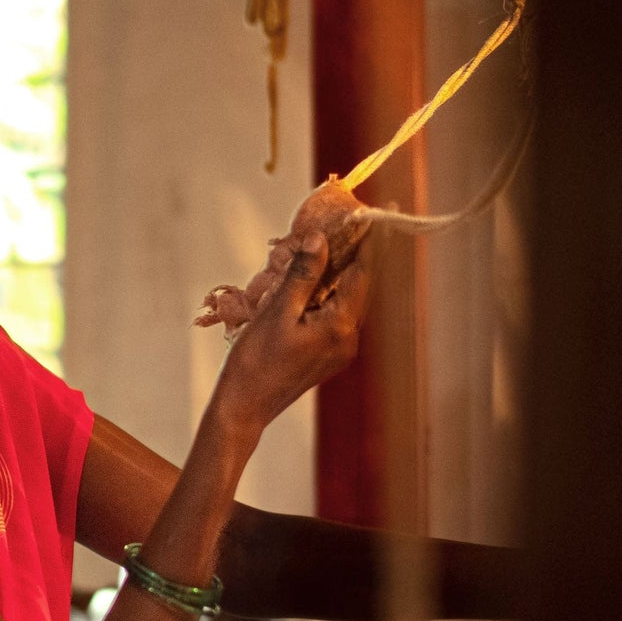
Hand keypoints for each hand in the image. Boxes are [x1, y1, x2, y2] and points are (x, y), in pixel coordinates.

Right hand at [210, 230, 374, 437]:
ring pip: (348, 299)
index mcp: (340, 326)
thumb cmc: (254, 362)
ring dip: (342, 271)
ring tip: (336, 242)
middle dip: (357, 252)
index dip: (370, 241)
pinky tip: (317, 277)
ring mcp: (340, 348)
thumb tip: (320, 238)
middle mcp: (348, 338)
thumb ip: (302, 274)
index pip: (362, 273)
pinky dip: (330, 291)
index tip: (376, 214)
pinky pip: (337, 313)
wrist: (244, 407)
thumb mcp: (276, 312)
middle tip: (355, 221)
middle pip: (360, 284)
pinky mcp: (329, 354)